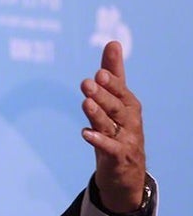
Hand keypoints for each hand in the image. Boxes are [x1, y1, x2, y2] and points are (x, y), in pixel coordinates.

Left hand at [81, 40, 145, 212]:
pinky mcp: (117, 157)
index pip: (120, 91)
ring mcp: (125, 140)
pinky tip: (85, 133)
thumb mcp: (116, 102)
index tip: (99, 72)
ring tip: (85, 103)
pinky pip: (108, 148)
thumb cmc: (119, 131)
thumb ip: (113, 74)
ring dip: (98, 114)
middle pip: (116, 106)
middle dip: (103, 94)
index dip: (111, 82)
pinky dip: (98, 140)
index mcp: (129, 105)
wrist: (127, 173)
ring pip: (111, 125)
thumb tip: (113, 42)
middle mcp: (130, 121)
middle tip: (88, 82)